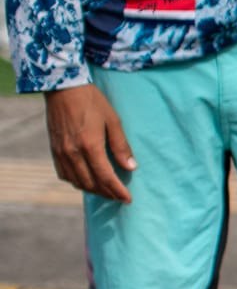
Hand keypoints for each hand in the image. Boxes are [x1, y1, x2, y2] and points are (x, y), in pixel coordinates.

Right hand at [45, 84, 135, 202]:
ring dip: (93, 190)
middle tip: (120, 196)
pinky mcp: (54, 150)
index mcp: (90, 146)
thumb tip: (131, 167)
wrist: (63, 89)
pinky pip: (64, 174)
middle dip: (107, 193)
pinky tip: (87, 181)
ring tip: (107, 191)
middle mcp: (73, 153)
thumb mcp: (113, 121)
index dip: (118, 191)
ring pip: (76, 182)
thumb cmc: (92, 102)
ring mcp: (61, 153)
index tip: (128, 199)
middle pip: (91, 183)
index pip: (106, 177)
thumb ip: (121, 146)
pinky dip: (77, 182)